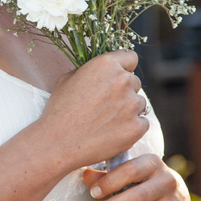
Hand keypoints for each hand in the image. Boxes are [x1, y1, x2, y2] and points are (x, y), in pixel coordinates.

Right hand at [38, 51, 149, 170]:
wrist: (58, 143)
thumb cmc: (59, 110)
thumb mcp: (67, 79)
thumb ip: (90, 71)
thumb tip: (101, 73)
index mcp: (106, 64)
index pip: (130, 58)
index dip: (123, 68)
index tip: (117, 78)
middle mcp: (124, 80)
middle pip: (134, 82)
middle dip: (124, 91)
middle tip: (105, 105)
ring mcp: (132, 104)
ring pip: (139, 103)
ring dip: (128, 110)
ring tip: (106, 121)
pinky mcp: (137, 127)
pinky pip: (142, 123)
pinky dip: (131, 127)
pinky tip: (113, 132)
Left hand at [81, 155, 189, 200]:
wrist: (174, 195)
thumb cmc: (141, 183)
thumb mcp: (126, 175)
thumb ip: (107, 176)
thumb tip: (86, 176)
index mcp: (152, 164)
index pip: (131, 170)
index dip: (110, 182)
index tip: (92, 193)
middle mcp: (168, 182)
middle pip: (138, 197)